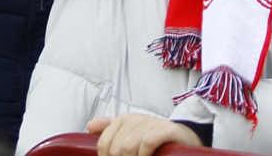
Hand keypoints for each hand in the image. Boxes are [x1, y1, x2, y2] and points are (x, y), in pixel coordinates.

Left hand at [87, 113, 201, 155]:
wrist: (181, 135)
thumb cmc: (152, 135)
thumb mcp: (130, 131)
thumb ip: (109, 128)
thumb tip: (89, 126)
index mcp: (122, 120)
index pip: (104, 143)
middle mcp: (133, 119)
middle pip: (116, 148)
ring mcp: (149, 123)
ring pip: (129, 147)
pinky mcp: (164, 129)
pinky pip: (147, 142)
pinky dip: (145, 154)